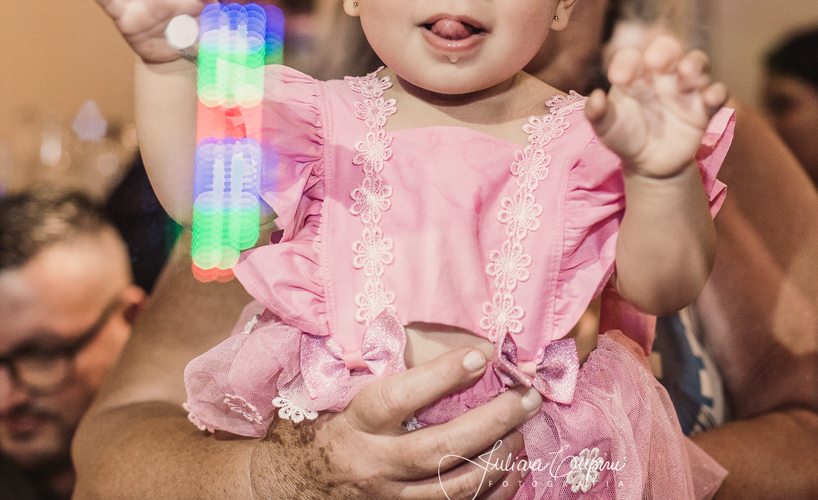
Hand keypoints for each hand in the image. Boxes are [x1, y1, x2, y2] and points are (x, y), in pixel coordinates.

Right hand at [249, 348, 540, 499]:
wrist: (289, 484)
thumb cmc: (320, 424)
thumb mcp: (336, 392)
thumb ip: (378, 369)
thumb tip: (433, 335)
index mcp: (354, 422)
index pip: (398, 399)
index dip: (441, 377)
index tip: (481, 355)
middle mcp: (372, 462)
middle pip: (438, 448)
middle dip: (491, 422)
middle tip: (528, 398)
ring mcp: (389, 496)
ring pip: (453, 487)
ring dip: (498, 459)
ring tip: (523, 429)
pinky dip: (492, 492)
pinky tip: (513, 468)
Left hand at [586, 34, 727, 178]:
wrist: (649, 164)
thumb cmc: (625, 138)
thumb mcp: (606, 129)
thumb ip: (598, 114)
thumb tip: (595, 97)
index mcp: (635, 74)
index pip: (631, 57)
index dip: (626, 63)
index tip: (617, 79)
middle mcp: (662, 76)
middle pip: (669, 49)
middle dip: (665, 51)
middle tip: (656, 61)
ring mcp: (685, 90)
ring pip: (698, 64)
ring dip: (694, 64)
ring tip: (687, 72)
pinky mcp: (703, 109)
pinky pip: (716, 94)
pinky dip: (717, 93)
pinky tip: (711, 97)